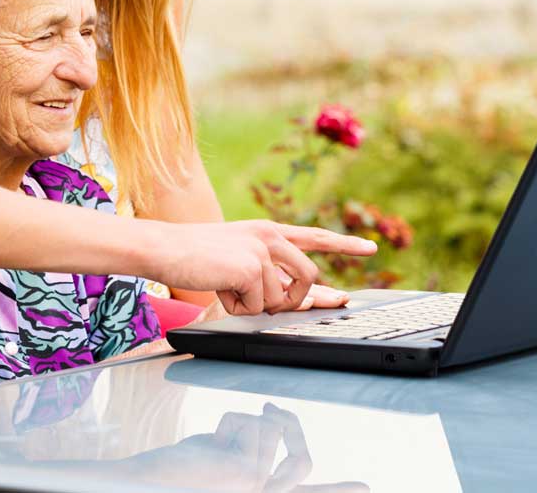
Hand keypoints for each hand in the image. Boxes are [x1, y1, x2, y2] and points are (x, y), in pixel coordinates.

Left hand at [135, 402, 368, 492]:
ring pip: (269, 429)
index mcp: (261, 492)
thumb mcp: (223, 450)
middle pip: (303, 459)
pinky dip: (228, 424)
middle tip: (269, 409)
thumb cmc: (180, 469)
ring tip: (212, 443)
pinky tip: (208, 444)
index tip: (366, 488)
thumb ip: (253, 443)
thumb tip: (272, 417)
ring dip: (237, 424)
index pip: (308, 491)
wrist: (149, 483)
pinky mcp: (247, 472)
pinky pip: (251, 424)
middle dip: (289, 426)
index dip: (339, 492)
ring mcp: (258, 486)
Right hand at [153, 221, 374, 315]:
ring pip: (279, 299)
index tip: (371, 247)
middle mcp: (270, 235)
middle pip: (308, 278)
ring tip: (226, 285)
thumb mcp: (238, 259)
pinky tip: (219, 287)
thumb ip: (270, 273)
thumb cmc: (195, 258)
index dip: (345, 244)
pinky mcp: (251, 267)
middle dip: (292, 301)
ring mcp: (262, 250)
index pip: (314, 236)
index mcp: (268, 231)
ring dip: (253, 304)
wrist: (165, 249)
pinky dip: (237, 307)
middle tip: (256, 298)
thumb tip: (301, 299)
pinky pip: (258, 306)